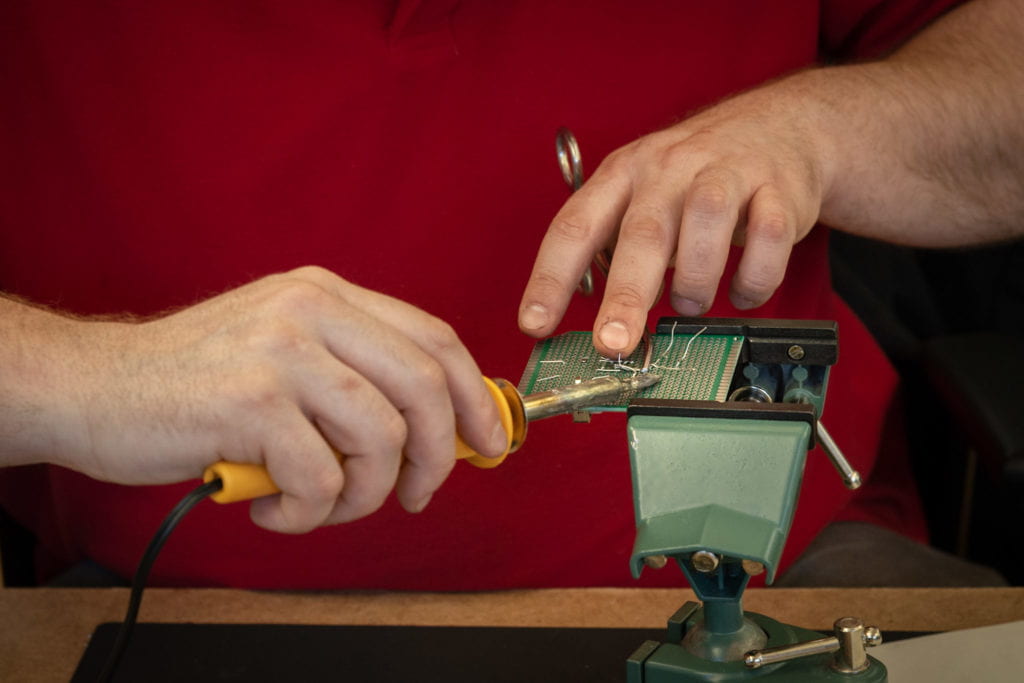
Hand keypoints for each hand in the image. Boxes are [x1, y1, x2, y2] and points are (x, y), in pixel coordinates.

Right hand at [6, 267, 505, 532]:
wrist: (93, 385)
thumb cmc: (196, 384)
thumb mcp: (286, 353)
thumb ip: (355, 374)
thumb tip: (439, 429)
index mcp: (328, 295)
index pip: (435, 338)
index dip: (476, 396)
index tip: (489, 442)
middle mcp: (312, 310)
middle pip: (425, 386)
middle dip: (438, 456)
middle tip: (417, 494)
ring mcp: (282, 352)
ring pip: (381, 438)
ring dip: (364, 494)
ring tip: (324, 504)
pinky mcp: (251, 402)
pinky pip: (322, 479)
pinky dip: (309, 513)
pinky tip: (273, 508)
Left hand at [519, 77, 829, 356]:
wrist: (780, 128)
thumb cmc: (695, 178)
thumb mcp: (642, 196)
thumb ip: (615, 249)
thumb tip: (590, 323)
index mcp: (622, 174)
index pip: (574, 226)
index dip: (550, 278)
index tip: (535, 324)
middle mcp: (668, 169)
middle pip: (642, 234)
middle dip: (624, 296)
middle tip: (614, 344)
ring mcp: (725, 174)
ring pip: (705, 227)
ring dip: (696, 283)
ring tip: (691, 306)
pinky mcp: (778, 189)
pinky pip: (767, 239)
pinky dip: (754, 279)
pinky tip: (743, 292)